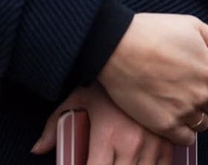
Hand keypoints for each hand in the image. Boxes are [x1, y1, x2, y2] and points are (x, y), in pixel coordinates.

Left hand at [33, 82, 175, 163]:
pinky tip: (140, 160)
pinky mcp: (170, 140)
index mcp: (107, 134)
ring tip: (119, 157)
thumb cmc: (103, 80)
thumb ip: (55, 126)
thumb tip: (37, 149)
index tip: (87, 162)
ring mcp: (155, 143)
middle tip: (103, 156)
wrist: (134, 53)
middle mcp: (132, 143)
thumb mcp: (77, 99)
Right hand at [97, 13, 207, 144]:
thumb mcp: (191, 24)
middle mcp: (202, 93)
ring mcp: (185, 111)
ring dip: (193, 112)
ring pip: (202, 122)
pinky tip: (170, 113)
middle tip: (181, 82)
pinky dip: (183, 129)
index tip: (199, 74)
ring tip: (172, 96)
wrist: (115, 46)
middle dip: (203, 95)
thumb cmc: (152, 31)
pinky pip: (187, 138)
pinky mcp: (166, 125)